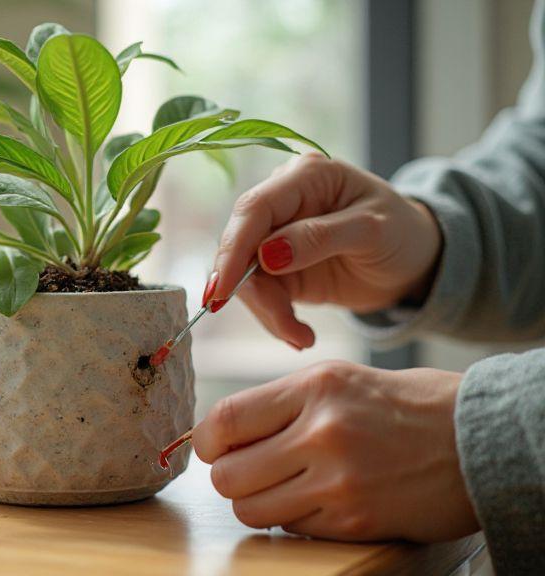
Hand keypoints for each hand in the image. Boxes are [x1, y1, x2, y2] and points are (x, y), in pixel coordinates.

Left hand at [191, 361, 478, 541]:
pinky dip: (295, 520)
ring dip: (258, 503)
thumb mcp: (341, 380)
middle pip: (226, 475)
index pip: (224, 420)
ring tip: (284, 487)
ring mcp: (338, 481)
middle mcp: (321, 432)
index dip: (205, 441)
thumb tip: (225, 434)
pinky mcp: (354, 521)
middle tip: (248, 471)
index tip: (213, 448)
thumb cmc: (410, 406)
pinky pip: (292, 529)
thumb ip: (283, 404)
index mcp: (314, 387)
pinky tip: (321, 500)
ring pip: (251, 509)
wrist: (483, 439)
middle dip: (229, 477)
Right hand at [210, 153, 441, 348]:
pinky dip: (274, 319)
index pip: (254, 208)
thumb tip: (267, 254)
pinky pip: (258, 294)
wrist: (414, 262)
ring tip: (302, 336)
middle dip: (253, 291)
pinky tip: (300, 334)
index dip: (234, 248)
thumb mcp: (373, 230)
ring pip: (244, 275)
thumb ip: (320, 237)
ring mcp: (275, 234)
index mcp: (305, 176)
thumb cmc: (402, 233)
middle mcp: (282, 201)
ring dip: (268, 312)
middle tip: (284, 327)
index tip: (224, 289)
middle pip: (240, 244)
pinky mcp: (275, 267)